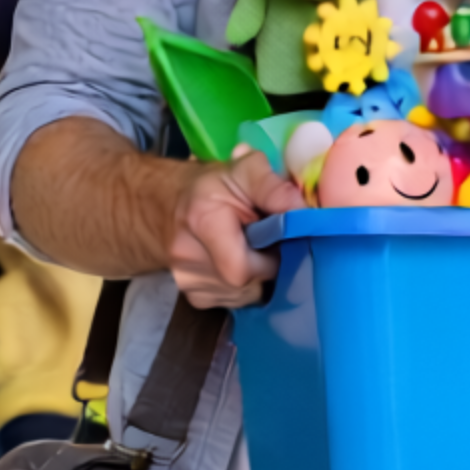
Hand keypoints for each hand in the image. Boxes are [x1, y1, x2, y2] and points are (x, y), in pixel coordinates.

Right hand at [166, 149, 303, 309]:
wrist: (167, 205)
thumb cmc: (211, 187)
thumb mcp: (243, 170)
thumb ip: (272, 186)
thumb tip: (302, 210)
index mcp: (202, 222)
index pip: (243, 268)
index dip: (271, 258)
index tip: (278, 238)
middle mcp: (189, 259)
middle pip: (250, 282)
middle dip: (269, 264)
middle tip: (268, 241)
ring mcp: (190, 284)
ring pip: (248, 294)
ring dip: (260, 275)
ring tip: (250, 248)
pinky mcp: (196, 299)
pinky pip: (237, 300)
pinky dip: (247, 285)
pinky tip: (238, 261)